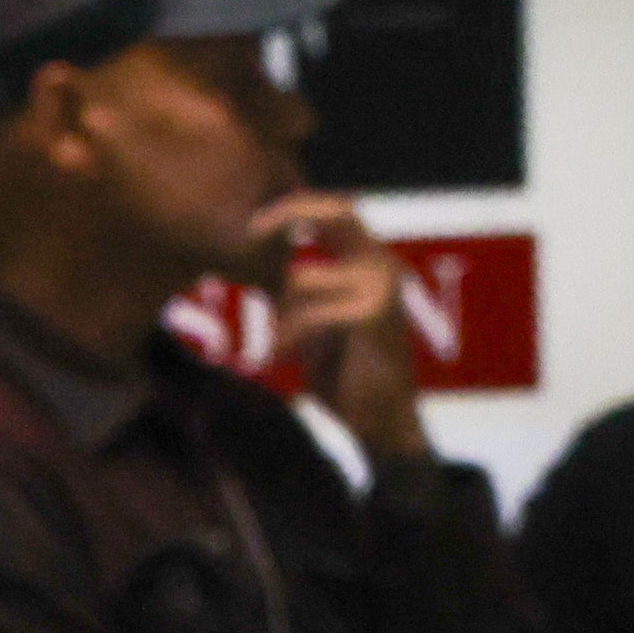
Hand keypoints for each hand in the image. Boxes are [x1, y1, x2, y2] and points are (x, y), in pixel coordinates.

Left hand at [267, 194, 437, 456]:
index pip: (337, 209)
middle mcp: (383, 267)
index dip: (295, 204)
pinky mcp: (373, 316)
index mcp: (372, 264)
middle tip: (249, 235)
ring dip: (277, 318)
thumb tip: (255, 254)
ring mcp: (382, 289)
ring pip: (300, 281)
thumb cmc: (345, 377)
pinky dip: (284, 340)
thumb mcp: (315, 322)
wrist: (382, 428)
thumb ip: (297, 287)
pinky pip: (307, 315)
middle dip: (286, 217)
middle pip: (334, 213)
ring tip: (276, 348)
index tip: (254, 221)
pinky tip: (276, 361)